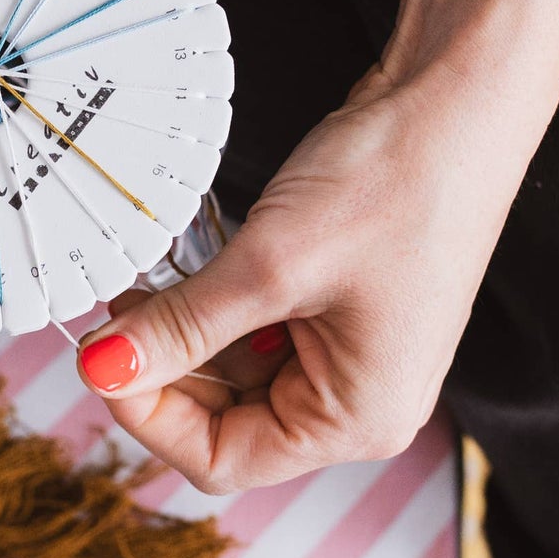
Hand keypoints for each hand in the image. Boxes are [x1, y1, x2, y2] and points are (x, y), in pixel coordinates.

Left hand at [75, 63, 529, 491]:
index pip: (222, 459)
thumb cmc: (396, 183)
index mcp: (357, 419)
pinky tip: (187, 263)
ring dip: (184, 330)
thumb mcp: (268, 265)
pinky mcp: (340, 306)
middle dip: (163, 368)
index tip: (100, 356)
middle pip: (226, 420)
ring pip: (235, 371)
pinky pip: (258, 328)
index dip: (148, 414)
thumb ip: (180, 326)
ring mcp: (352, 353)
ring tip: (146, 278)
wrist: (459, 98)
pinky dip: (215, 301)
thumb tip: (102, 368)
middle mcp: (360, 401)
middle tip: (113, 309)